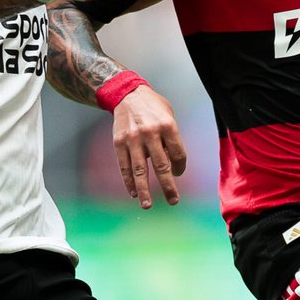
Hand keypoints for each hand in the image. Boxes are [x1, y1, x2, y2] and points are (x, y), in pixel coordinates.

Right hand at [112, 85, 187, 207]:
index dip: (180, 167)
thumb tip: (173, 165)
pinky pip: (124, 166)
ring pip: (140, 170)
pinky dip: (128, 181)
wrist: (126, 94)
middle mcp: (150, 133)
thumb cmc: (153, 107)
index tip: (178, 172)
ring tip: (147, 205)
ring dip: (144, 190)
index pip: (178, 155)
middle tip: (173, 201)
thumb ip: (172, 139)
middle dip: (168, 186)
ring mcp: (133, 139)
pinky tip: (133, 192)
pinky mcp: (119, 143)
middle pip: (161, 166)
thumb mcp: (169, 116)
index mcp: (167, 126)